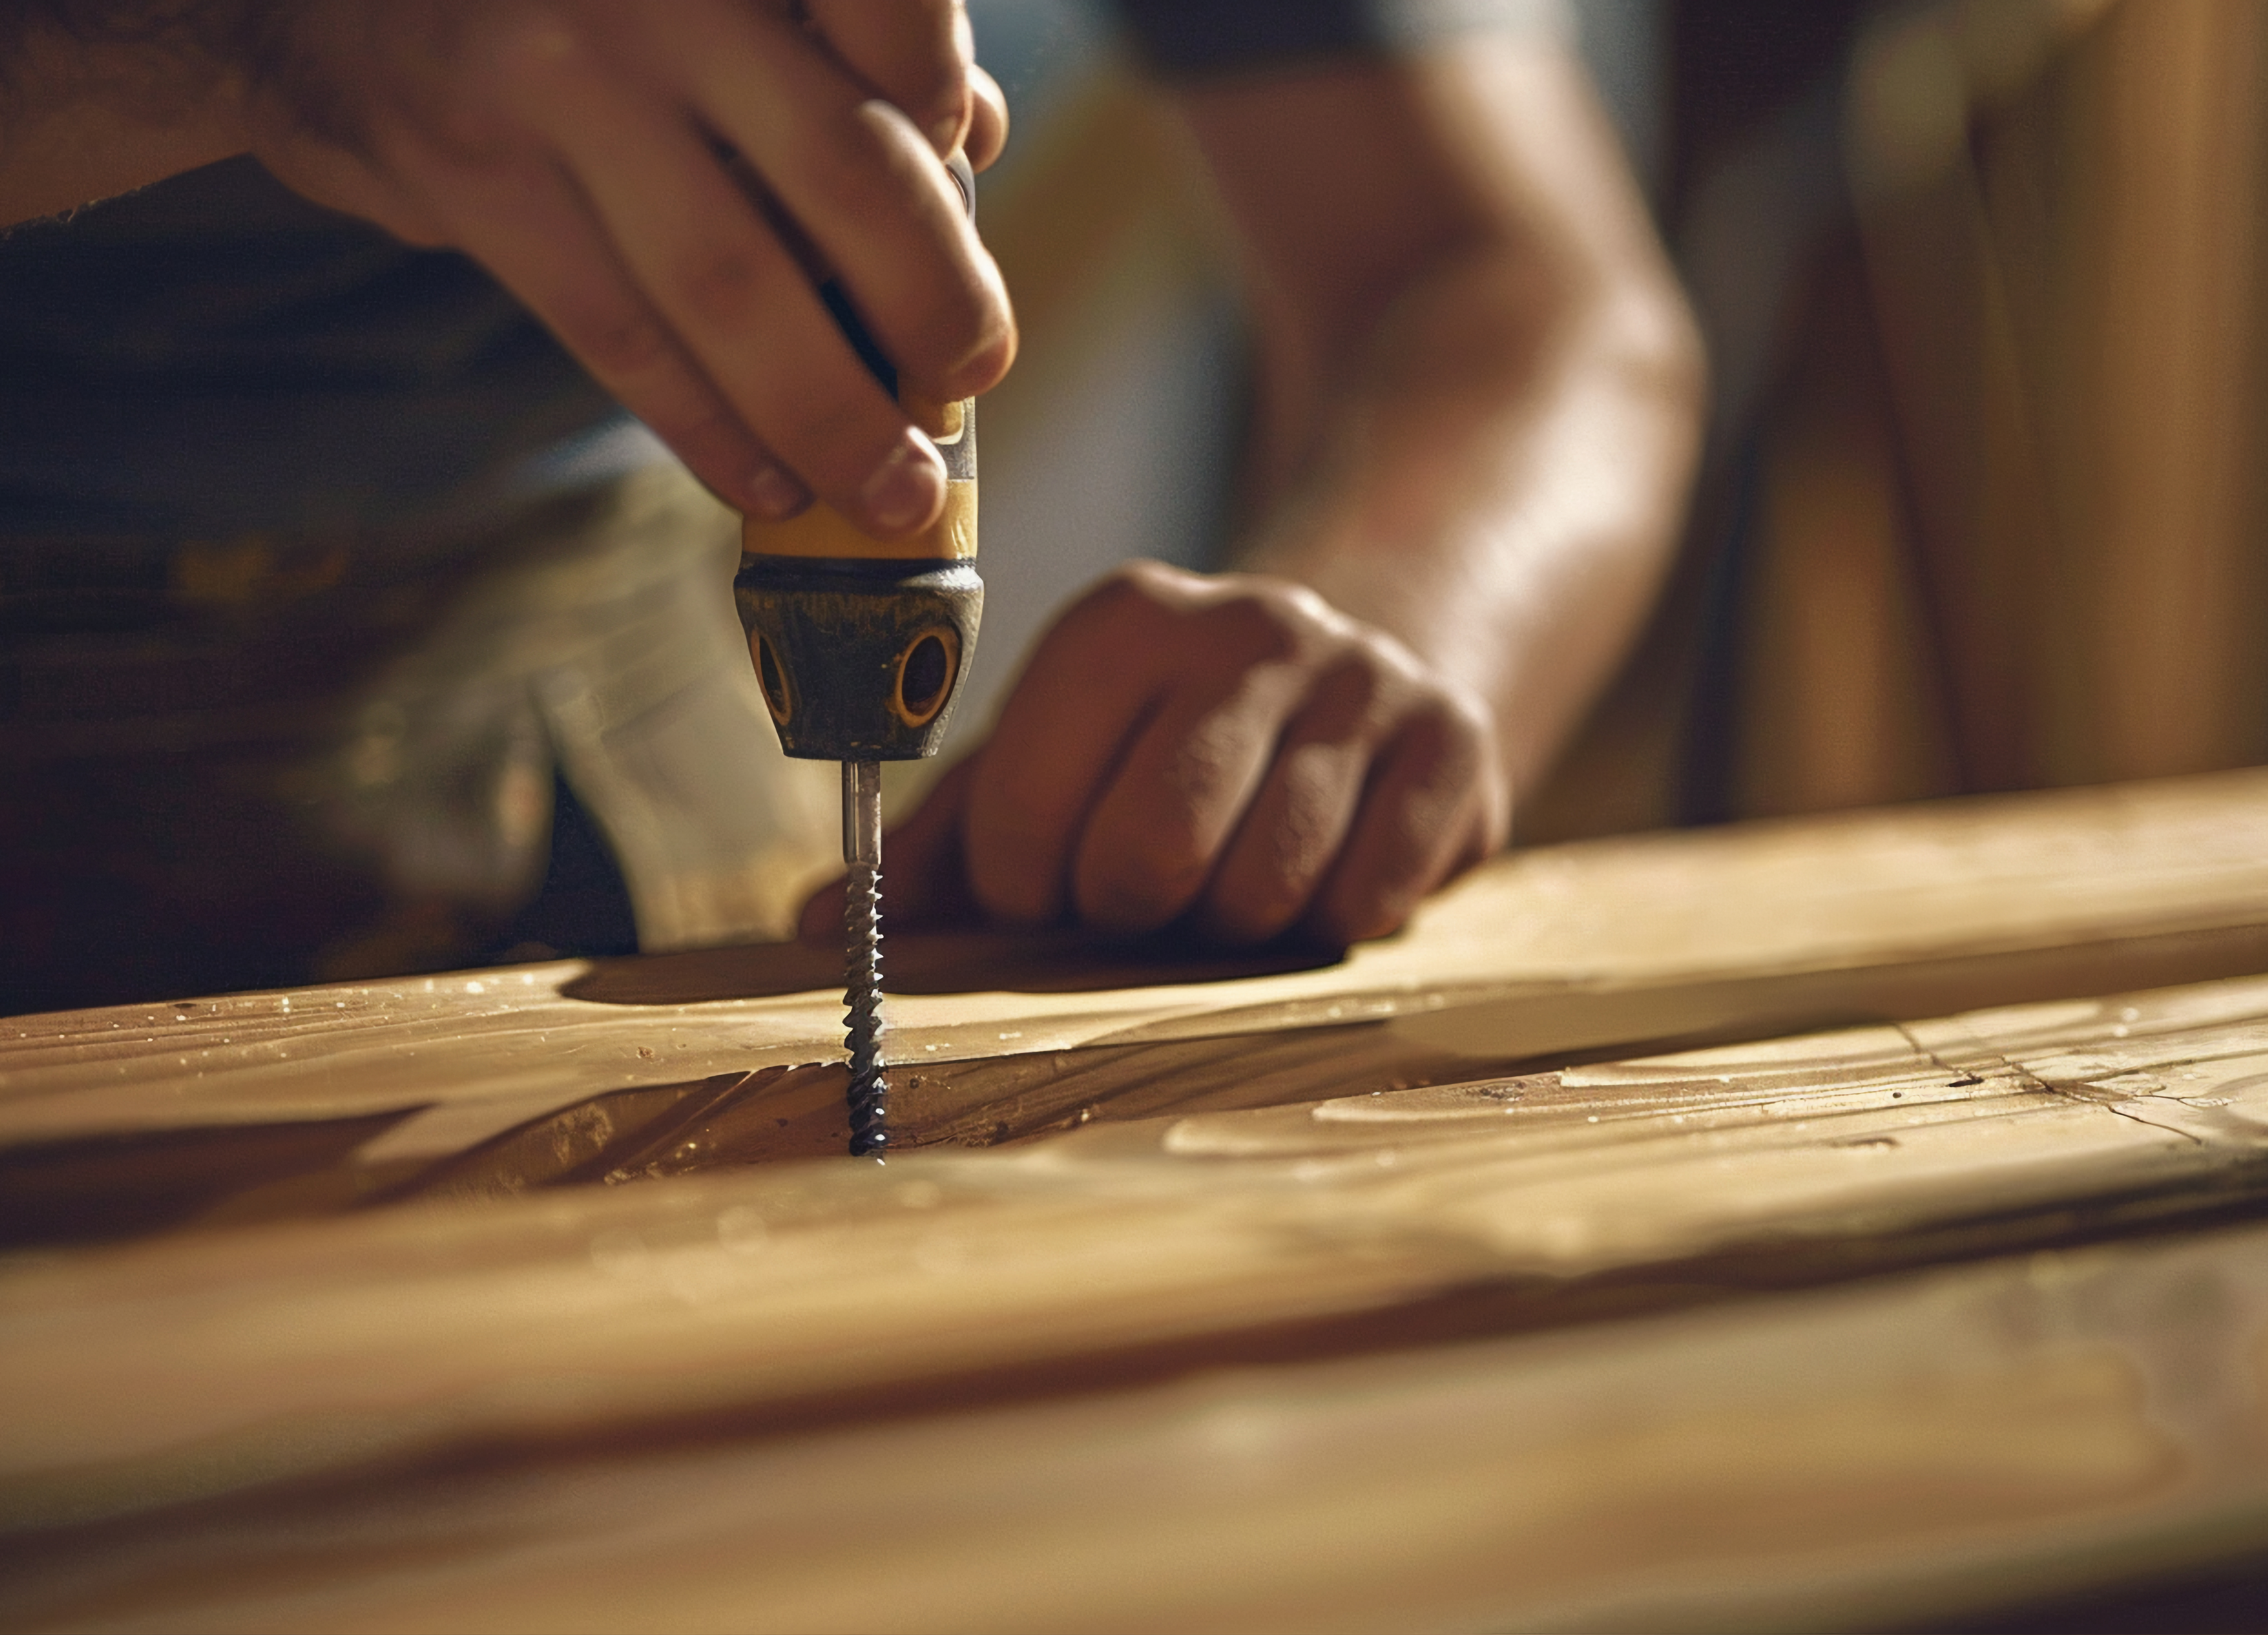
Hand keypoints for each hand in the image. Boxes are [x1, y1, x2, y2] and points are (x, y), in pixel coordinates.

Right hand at [237, 0, 1014, 537]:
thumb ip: (828, 32)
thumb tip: (971, 129)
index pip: (887, 11)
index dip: (943, 102)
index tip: (961, 168)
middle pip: (839, 171)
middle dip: (930, 302)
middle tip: (973, 376)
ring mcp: (552, 84)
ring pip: (729, 285)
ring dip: (830, 411)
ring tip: (893, 489)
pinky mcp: (474, 179)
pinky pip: (621, 335)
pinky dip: (710, 426)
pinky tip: (773, 481)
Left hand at [811, 561, 1506, 948]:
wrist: (1361, 670)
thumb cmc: (1168, 744)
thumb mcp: (1050, 765)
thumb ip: (937, 846)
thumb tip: (813, 931)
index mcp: (1119, 623)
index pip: (1022, 820)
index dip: (1028, 887)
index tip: (1055, 875)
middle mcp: (1245, 626)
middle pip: (1145, 857)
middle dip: (1132, 909)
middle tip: (1150, 887)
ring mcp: (1361, 679)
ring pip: (1263, 890)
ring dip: (1237, 923)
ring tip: (1238, 873)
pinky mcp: (1454, 741)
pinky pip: (1371, 896)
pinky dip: (1337, 918)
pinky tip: (1328, 869)